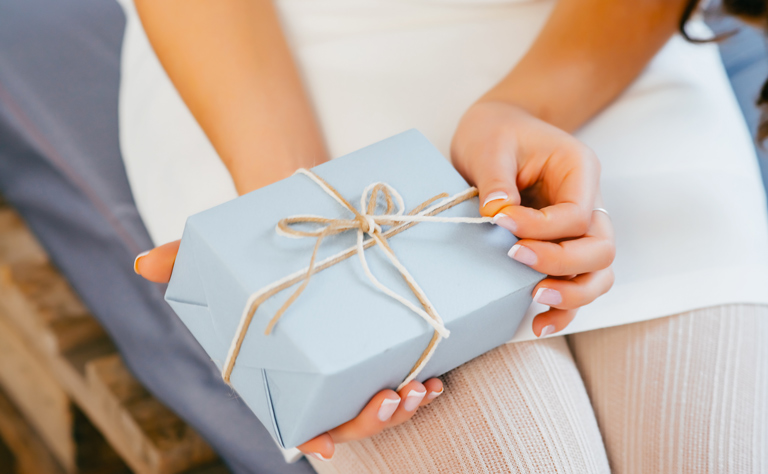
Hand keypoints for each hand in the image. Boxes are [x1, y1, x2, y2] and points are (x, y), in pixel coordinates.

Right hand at [134, 242, 444, 459]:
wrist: (305, 217)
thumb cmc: (259, 247)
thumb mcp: (222, 250)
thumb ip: (185, 258)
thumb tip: (143, 262)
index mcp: (281, 365)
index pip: (294, 414)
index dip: (310, 435)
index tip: (327, 446)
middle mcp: (321, 369)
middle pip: (347, 416)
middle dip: (372, 419)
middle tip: (392, 397)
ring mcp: (354, 357)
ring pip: (381, 403)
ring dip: (404, 406)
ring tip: (422, 388)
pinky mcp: (382, 336)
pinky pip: (405, 372)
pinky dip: (422, 382)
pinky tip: (436, 376)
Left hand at [451, 100, 614, 336]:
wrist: (497, 128)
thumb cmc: (496, 132)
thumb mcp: (491, 146)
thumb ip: (496, 180)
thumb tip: (496, 216)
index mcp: (580, 170)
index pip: (577, 214)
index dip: (541, 228)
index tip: (499, 222)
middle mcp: (590, 202)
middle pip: (600, 248)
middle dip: (561, 262)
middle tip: (516, 258)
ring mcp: (580, 228)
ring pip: (598, 273)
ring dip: (572, 292)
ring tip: (535, 298)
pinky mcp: (563, 247)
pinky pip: (577, 282)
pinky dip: (564, 307)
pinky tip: (539, 323)